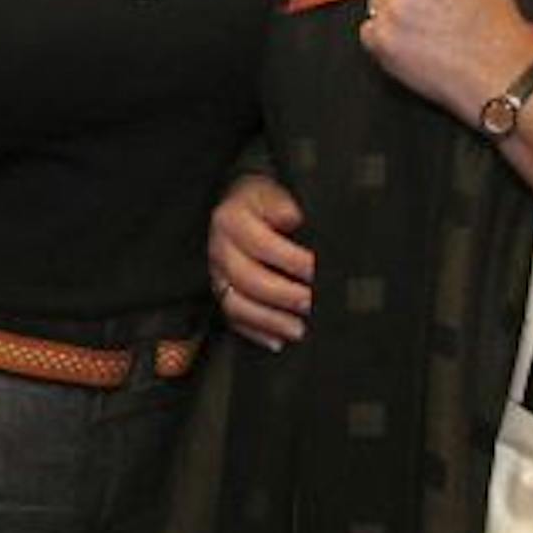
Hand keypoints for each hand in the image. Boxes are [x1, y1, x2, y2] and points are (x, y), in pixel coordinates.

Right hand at [207, 173, 312, 349]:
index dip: (290, 259)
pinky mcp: (219, 293)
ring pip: (236, 304)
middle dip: (283, 295)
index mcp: (231, 220)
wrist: (235, 205)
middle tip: (311, 303)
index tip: (316, 270)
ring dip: (270, 320)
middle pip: (247, 278)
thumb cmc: (260, 201)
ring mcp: (216, 274)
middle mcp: (219, 249)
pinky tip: (278, 341)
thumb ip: (282, 203)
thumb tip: (293, 217)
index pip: (260, 244)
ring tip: (299, 330)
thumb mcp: (271, 190)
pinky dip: (256, 333)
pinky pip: (232, 319)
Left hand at [362, 0, 532, 124]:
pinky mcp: (380, 38)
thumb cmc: (498, 31)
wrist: (499, 75)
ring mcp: (392, 7)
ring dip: (392, 13)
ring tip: (422, 32)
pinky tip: (411, 47)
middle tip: (423, 9)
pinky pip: (369, 31)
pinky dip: (384, 39)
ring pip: (377, 1)